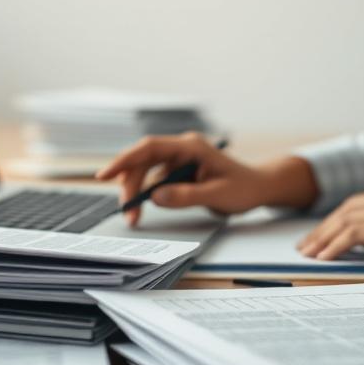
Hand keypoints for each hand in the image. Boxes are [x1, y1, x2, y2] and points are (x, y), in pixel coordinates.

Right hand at [96, 133, 269, 224]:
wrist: (259, 188)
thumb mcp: (217, 195)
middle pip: (143, 161)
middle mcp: (181, 149)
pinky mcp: (177, 172)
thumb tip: (156, 197)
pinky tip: (144, 209)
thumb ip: (187, 195)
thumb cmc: (244, 188)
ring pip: (146, 173)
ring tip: (135, 218)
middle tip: (127, 213)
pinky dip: (147, 195)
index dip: (125, 160)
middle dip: (130, 185)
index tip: (105, 175)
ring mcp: (178, 160)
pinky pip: (155, 181)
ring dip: (137, 193)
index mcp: (190, 146)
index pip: (150, 148)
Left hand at [297, 179, 363, 265]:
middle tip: (307, 242)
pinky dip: (332, 248)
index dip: (340, 217)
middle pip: (345, 211)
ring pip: (342, 223)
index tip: (327, 229)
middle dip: (324, 227)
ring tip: (308, 253)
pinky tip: (322, 258)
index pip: (359, 203)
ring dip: (322, 239)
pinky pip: (348, 238)